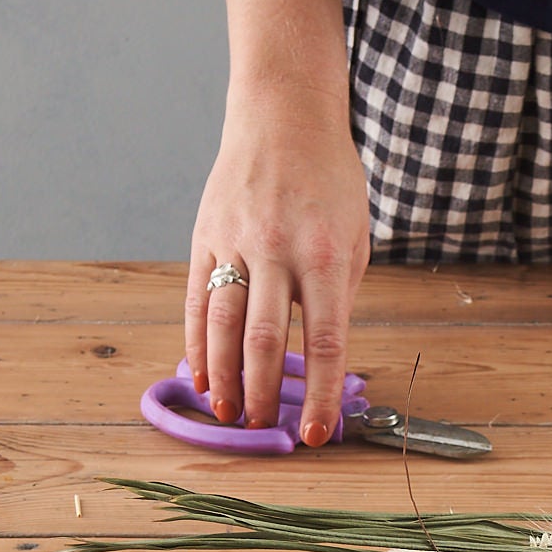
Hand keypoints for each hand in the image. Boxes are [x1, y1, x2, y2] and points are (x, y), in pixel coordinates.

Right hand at [186, 84, 370, 442]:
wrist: (283, 117)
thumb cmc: (330, 181)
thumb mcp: (354, 237)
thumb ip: (337, 294)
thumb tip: (321, 357)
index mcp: (324, 256)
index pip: (323, 342)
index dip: (316, 395)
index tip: (312, 434)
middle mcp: (277, 251)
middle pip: (264, 340)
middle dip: (260, 394)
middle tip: (260, 429)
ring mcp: (235, 243)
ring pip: (222, 325)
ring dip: (222, 378)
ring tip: (226, 414)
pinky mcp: (204, 236)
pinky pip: (198, 300)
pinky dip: (198, 343)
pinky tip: (200, 374)